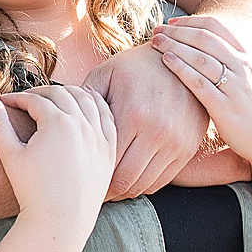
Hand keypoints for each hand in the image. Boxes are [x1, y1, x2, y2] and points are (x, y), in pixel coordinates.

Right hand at [0, 85, 115, 225]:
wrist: (60, 221)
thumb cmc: (31, 190)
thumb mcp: (10, 155)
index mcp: (57, 123)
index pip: (35, 99)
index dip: (16, 98)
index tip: (5, 103)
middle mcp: (82, 125)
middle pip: (61, 93)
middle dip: (40, 93)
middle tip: (26, 100)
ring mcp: (99, 137)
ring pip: (87, 99)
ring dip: (69, 93)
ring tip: (53, 99)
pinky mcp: (109, 150)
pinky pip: (106, 117)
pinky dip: (95, 105)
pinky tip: (84, 104)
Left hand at [83, 42, 210, 199]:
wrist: (182, 60)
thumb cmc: (135, 66)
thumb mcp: (105, 74)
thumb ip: (83, 100)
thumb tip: (63, 123)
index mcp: (133, 113)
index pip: (106, 159)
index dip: (89, 173)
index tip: (75, 177)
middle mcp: (158, 132)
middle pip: (125, 180)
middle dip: (105, 190)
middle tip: (88, 191)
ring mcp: (176, 143)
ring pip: (144, 185)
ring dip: (123, 191)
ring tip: (106, 189)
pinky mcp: (187, 149)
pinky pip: (162, 180)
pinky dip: (143, 185)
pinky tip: (127, 180)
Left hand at [152, 14, 251, 251]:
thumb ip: (235, 68)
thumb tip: (209, 57)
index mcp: (251, 60)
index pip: (219, 27)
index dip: (192, 22)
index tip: (172, 23)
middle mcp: (245, 69)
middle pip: (205, 38)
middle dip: (178, 31)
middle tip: (156, 30)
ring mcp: (237, 87)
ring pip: (201, 56)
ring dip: (175, 45)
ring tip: (155, 42)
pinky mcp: (226, 108)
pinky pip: (199, 82)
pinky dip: (181, 68)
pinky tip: (165, 61)